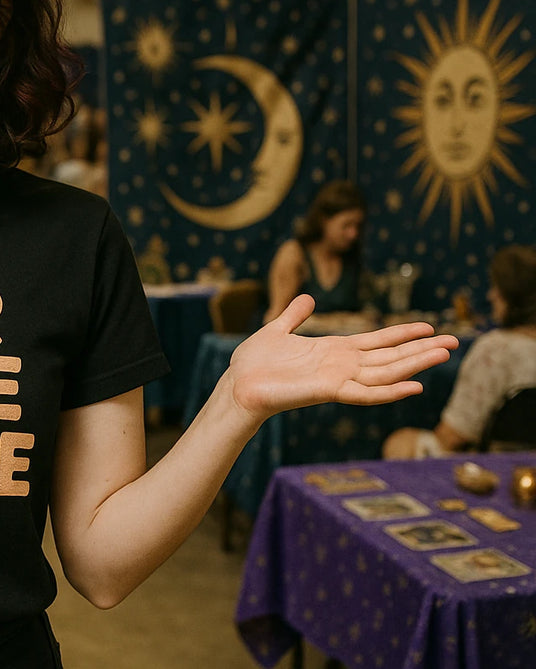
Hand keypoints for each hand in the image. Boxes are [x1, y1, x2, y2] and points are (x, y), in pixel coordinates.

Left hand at [226, 295, 458, 423]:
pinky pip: (366, 393)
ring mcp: (339, 379)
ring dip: (415, 363)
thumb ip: (294, 315)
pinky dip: (391, 391)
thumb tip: (308, 298)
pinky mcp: (329, 391)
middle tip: (455, 341)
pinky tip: (415, 386)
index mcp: (333, 351)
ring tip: (444, 354)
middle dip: (422, 348)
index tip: (430, 325)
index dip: (403, 334)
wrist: (237, 385)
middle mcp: (342, 365)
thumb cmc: (254, 364)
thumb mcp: (276, 330)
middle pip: (391, 356)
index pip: (377, 341)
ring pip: (386, 372)